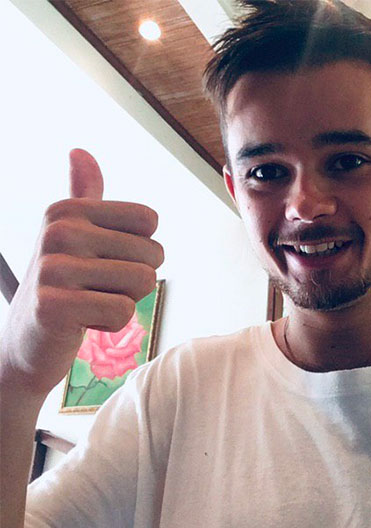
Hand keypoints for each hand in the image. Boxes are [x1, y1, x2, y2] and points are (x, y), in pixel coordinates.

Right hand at [0, 149, 163, 398]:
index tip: (104, 261)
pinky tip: (82, 323)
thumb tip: (80, 151)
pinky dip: (111, 324)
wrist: (27, 342)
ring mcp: (52, 268)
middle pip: (153, 253)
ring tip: (91, 303)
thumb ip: (84, 195)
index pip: (150, 221)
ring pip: (144, 283)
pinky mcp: (54, 307)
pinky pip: (124, 312)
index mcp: (67, 210)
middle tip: (97, 289)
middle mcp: (58, 232)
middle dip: (135, 280)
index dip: (140, 249)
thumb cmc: (62, 285)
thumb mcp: (70, 234)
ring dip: (125, 301)